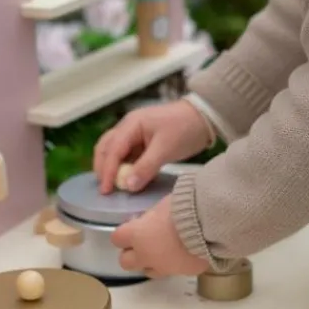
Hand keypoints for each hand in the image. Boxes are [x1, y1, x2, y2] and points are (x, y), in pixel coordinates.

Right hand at [93, 99, 210, 193]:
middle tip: (105, 190)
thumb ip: (145, 167)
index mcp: (131, 125)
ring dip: (112, 168)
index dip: (107, 171)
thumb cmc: (185, 128)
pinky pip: (129, 156)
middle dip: (103, 168)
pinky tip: (128, 180)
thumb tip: (127, 186)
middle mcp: (129, 128)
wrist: (205, 117)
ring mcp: (136, 135)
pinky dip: (125, 168)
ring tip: (113, 187)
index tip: (106, 190)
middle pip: (106, 148)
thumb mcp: (165, 149)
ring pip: (116, 152)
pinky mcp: (145, 142)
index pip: (112, 150)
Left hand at [110, 196, 207, 277]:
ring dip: (151, 262)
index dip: (124, 233)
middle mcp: (146, 255)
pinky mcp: (183, 273)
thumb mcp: (161, 205)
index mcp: (137, 235)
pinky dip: (174, 264)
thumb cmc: (184, 207)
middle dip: (132, 253)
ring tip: (163, 250)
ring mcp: (164, 267)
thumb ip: (151, 216)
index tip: (134, 226)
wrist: (210, 224)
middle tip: (143, 242)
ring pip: (148, 271)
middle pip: (126, 262)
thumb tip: (149, 219)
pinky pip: (173, 271)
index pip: (117, 239)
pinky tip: (183, 252)